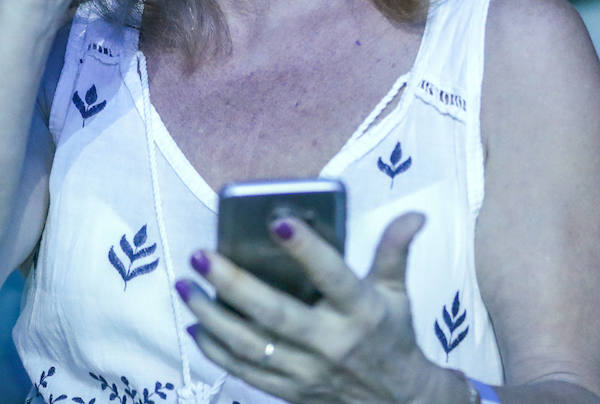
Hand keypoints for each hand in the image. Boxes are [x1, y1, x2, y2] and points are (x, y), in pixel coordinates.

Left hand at [179, 212, 452, 402]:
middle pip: (275, 314)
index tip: (279, 221)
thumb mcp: (396, 293)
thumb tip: (414, 215)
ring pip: (250, 345)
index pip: (332, 276)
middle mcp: (331, 343)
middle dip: (233, 285)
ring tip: (185, 286)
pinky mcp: (289, 390)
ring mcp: (307, 371)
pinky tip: (195, 325)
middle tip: (200, 256)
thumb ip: (394, 251)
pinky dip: (216, 351)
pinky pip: (245, 372)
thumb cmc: (390, 336)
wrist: (398, 401)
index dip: (307, 250)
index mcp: (361, 311)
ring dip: (211, 316)